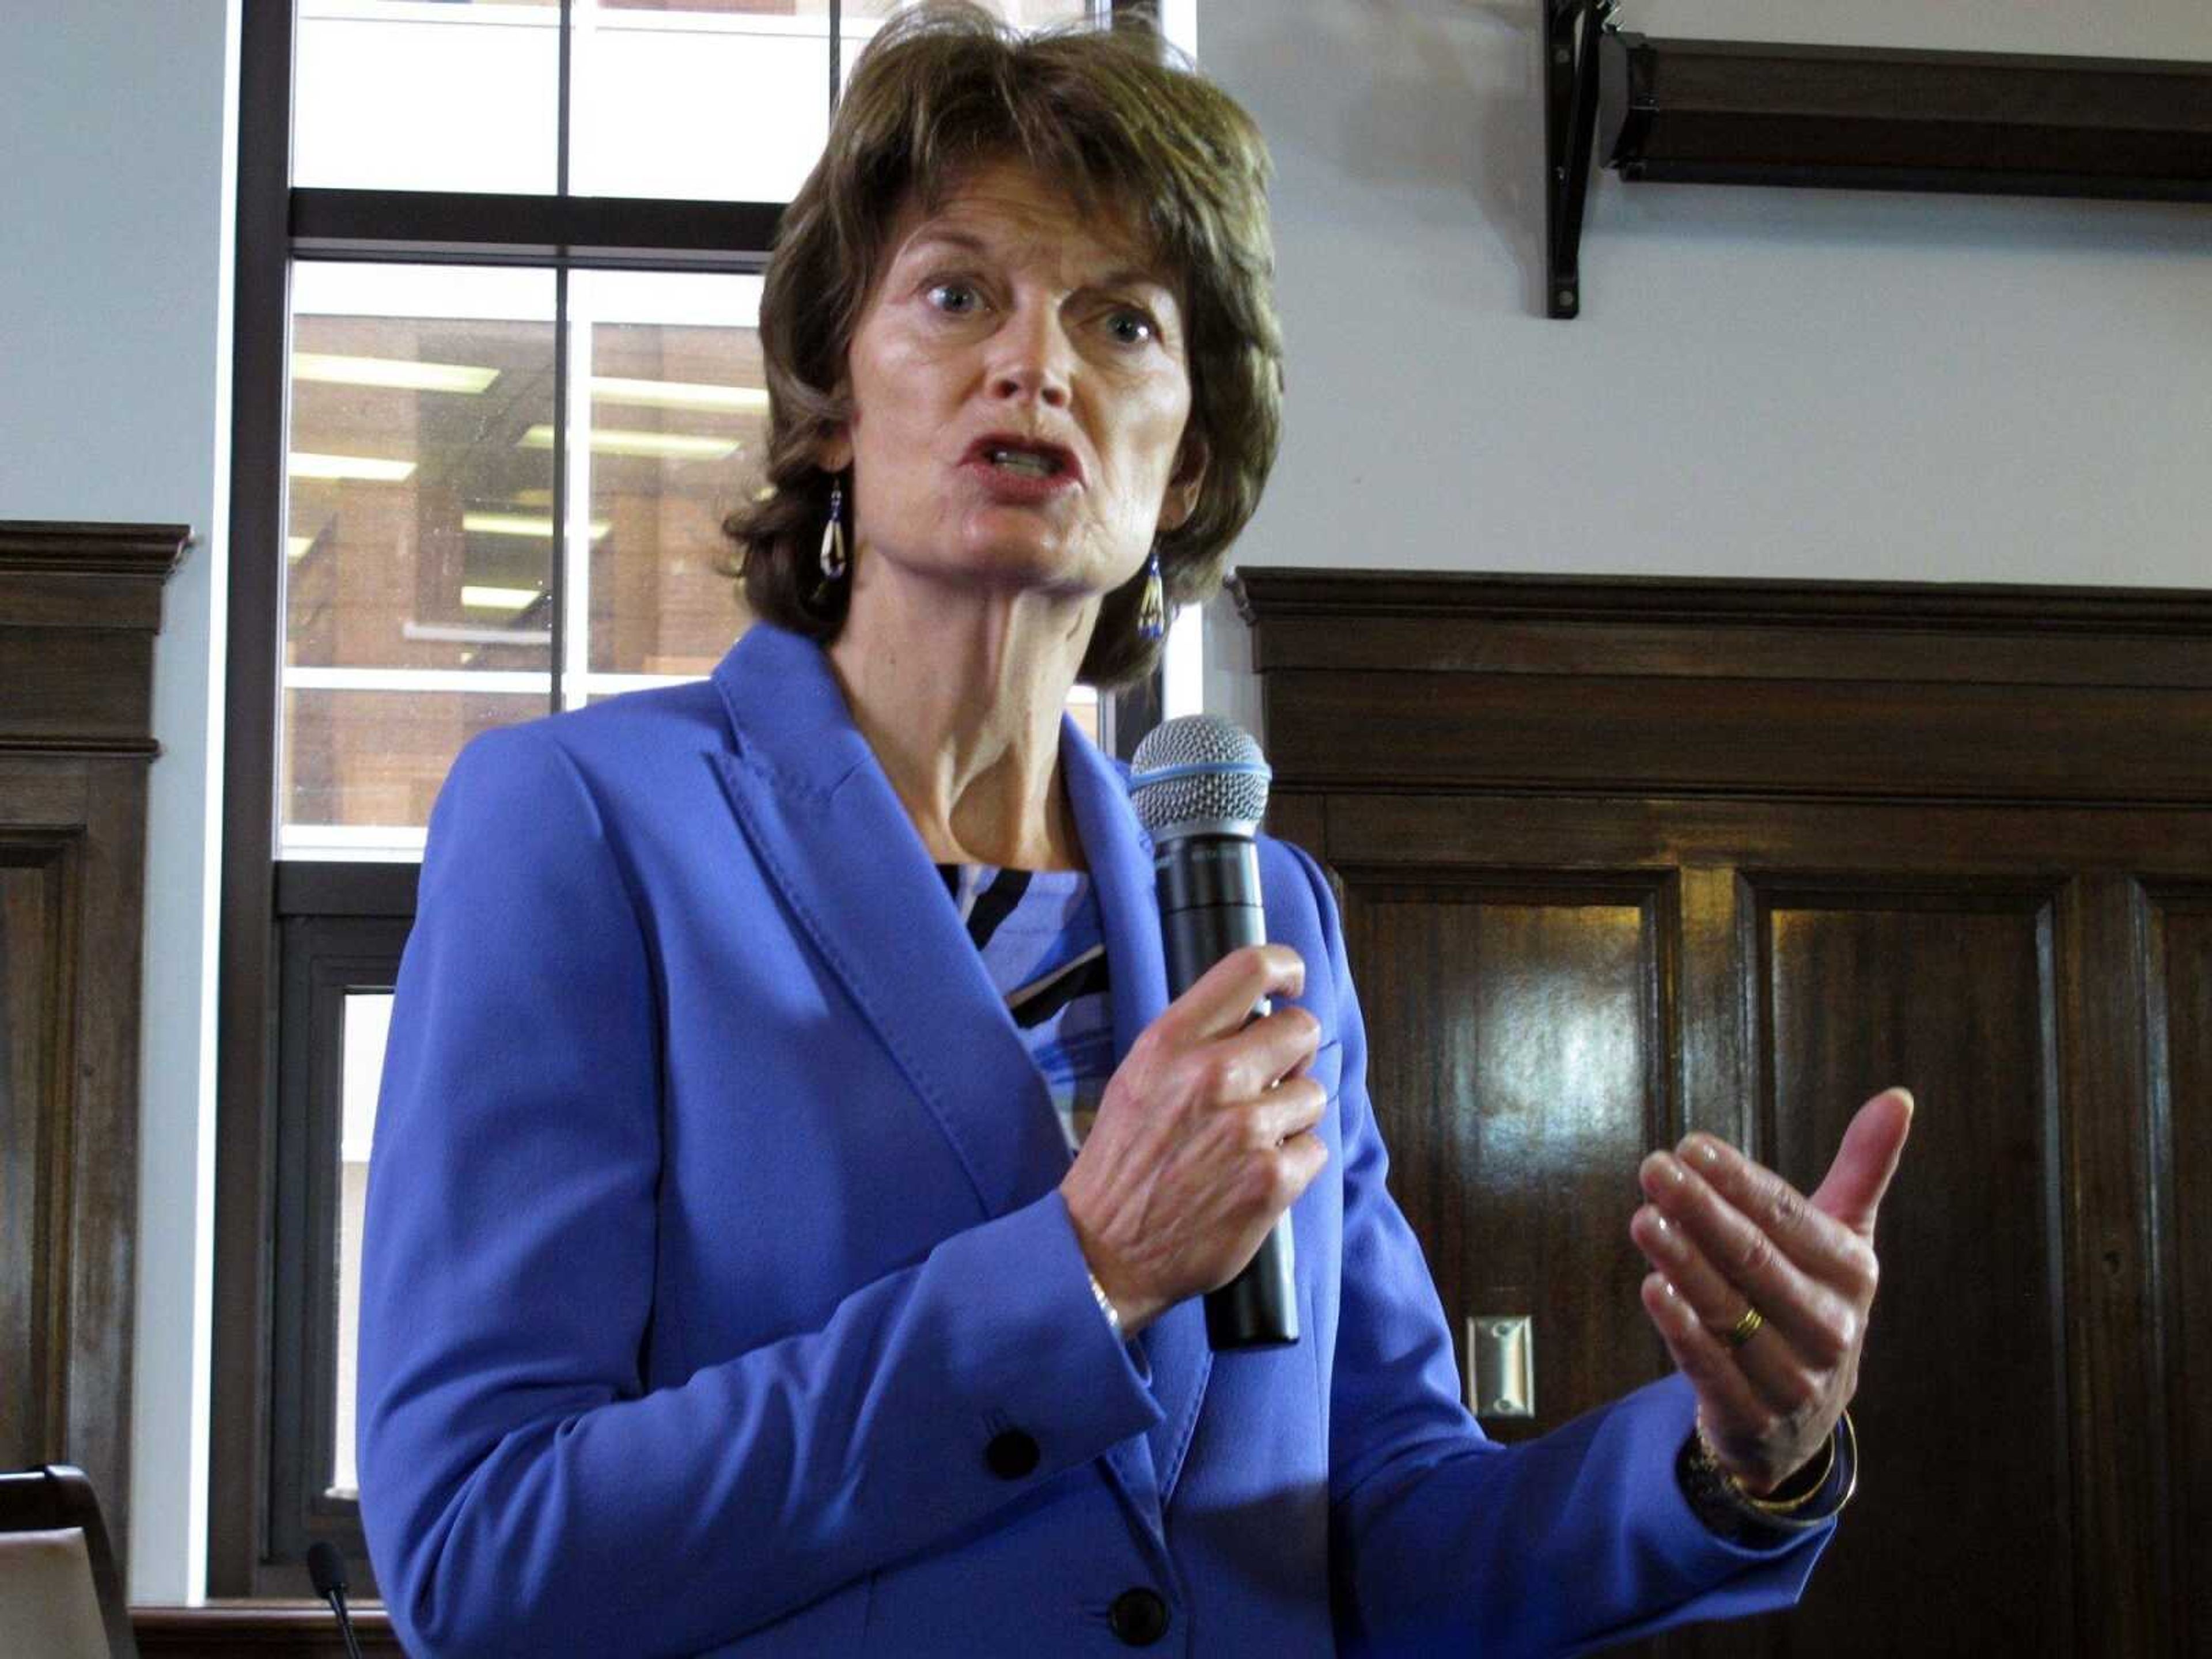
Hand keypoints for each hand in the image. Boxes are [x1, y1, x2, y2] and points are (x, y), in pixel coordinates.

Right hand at [1061, 945, 1327, 1338]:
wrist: (1102, 1251)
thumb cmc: (1121, 1164)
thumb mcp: (1138, 1079)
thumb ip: (1194, 1043)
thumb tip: (1255, 1019)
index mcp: (1172, 1042)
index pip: (1250, 968)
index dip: (1285, 969)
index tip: (1290, 986)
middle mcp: (1213, 1075)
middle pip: (1302, 1030)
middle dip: (1292, 1057)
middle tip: (1267, 1085)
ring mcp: (1247, 1128)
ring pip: (1313, 1095)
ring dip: (1291, 1118)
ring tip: (1249, 1143)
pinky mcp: (1272, 1179)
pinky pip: (1315, 1150)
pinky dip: (1293, 1166)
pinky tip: (1254, 1179)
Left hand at [1629, 1087, 1913, 1493]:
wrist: (1801, 1417)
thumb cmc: (1811, 1300)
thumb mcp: (1843, 1241)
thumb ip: (1862, 1170)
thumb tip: (1898, 1097)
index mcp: (1852, 1273)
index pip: (1789, 1218)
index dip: (1740, 1181)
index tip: (1691, 1145)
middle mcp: (1830, 1325)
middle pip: (1756, 1259)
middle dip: (1702, 1210)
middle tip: (1654, 1168)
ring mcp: (1794, 1375)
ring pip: (1731, 1311)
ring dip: (1684, 1263)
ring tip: (1644, 1219)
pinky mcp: (1753, 1414)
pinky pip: (1713, 1368)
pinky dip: (1682, 1329)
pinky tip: (1652, 1289)